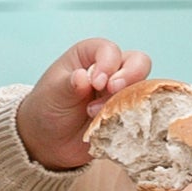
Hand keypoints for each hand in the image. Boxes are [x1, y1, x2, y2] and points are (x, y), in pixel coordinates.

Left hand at [17, 38, 150, 174]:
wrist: (48, 141)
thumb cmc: (48, 107)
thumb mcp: (53, 93)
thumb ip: (69, 85)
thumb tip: (83, 77)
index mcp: (91, 55)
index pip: (110, 50)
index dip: (108, 63)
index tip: (96, 82)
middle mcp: (112, 71)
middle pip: (139, 62)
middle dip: (130, 77)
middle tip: (112, 91)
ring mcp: (122, 94)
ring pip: (144, 89)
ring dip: (127, 102)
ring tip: (98, 116)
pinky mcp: (127, 115)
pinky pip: (141, 114)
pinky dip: (132, 121)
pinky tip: (111, 129)